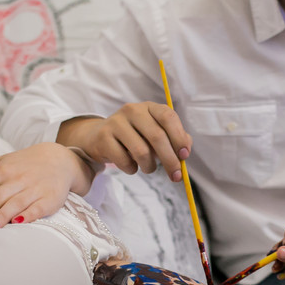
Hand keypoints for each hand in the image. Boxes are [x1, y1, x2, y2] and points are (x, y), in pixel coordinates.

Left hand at [0, 143, 94, 230]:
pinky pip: (37, 209)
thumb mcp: (3, 161)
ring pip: (14, 203)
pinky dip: (28, 216)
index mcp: (1, 170)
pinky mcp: (48, 199)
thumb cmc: (26, 163)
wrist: (60, 159)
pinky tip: (18, 223)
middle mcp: (16, 179)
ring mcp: (33, 189)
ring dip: (1, 216)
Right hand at [58, 101, 192, 181]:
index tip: (184, 156)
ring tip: (148, 168)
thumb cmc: (135, 137)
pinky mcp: (103, 137)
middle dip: (170, 160)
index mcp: (149, 107)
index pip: (168, 117)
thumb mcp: (155, 134)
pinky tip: (131, 166)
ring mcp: (116, 122)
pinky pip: (124, 161)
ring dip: (149, 167)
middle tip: (176, 176)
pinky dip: (131, 169)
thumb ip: (175, 139)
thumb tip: (185, 152)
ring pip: (141, 151)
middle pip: (157, 136)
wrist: (99, 137)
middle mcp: (132, 110)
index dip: (179, 137)